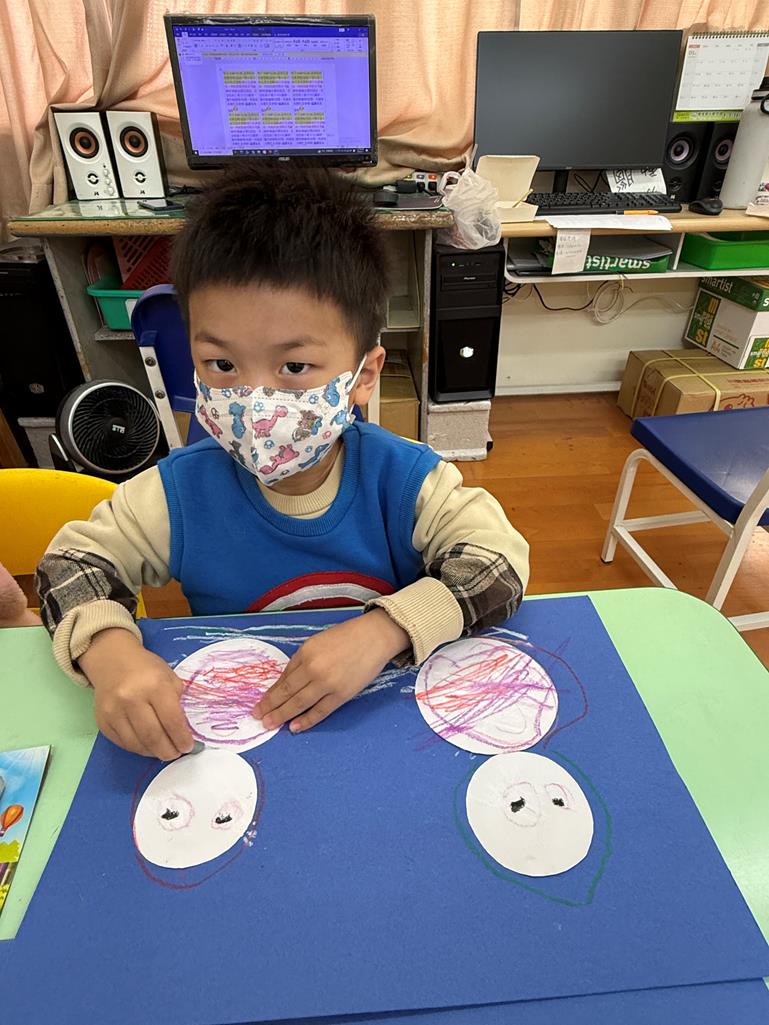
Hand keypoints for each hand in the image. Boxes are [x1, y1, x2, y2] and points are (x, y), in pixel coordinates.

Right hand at [80, 628, 193, 759]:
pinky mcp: (102, 721)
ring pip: (137, 744)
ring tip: (163, 750)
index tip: (188, 746)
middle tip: (176, 753)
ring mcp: (114, 712)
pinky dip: (138, 748)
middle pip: (153, 736)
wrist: (113, 661)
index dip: (182, 738)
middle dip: (168, 751)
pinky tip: (147, 745)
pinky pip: (123, 743)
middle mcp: (131, 699)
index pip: (171, 720)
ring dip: (153, 752)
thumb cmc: (147, 669)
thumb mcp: (169, 678)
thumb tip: (183, 732)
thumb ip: (177, 703)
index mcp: (154, 685)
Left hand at [254, 609, 408, 732]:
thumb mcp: (316, 643)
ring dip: (283, 716)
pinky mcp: (342, 694)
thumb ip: (301, 662)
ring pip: (300, 704)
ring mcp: (328, 684)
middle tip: (259, 717)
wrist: (374, 637)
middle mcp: (314, 669)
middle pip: (288, 693)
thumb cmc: (345, 637)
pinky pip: (321, 711)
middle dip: (271, 707)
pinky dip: (307, 720)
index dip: (270, 694)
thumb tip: (286, 684)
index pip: (283, 679)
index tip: (260, 704)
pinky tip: (295, 727)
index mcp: (305, 654)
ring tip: (270, 724)